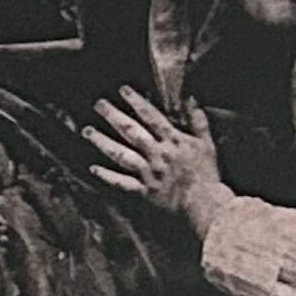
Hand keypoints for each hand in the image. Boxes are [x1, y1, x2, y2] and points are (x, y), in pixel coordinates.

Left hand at [84, 86, 225, 229]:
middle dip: (113, 116)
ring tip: (87, 131)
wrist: (206, 206)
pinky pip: (122, 183)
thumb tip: (191, 99)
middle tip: (98, 104)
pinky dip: (107, 176)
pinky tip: (93, 168)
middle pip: (132, 132)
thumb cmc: (207, 176)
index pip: (152, 117)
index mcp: (173, 142)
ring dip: (103, 142)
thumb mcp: (206, 145)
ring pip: (122, 155)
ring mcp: (149, 173)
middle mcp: (158, 155)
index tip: (123, 90)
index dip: (137, 102)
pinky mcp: (144, 192)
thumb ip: (198, 122)